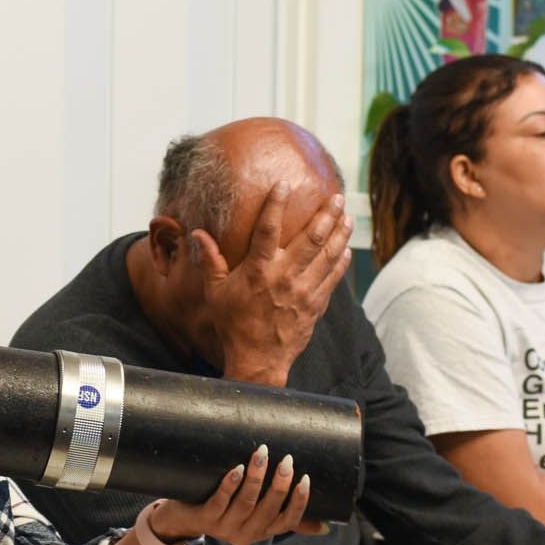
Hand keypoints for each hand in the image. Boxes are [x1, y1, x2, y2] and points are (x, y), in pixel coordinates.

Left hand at [147, 445, 324, 544]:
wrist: (183, 520)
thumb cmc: (226, 510)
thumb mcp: (256, 515)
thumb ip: (285, 517)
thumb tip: (326, 526)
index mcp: (263, 531)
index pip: (288, 521)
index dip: (299, 502)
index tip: (306, 478)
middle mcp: (246, 533)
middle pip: (268, 510)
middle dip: (279, 484)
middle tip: (286, 459)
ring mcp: (225, 527)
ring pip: (245, 503)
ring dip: (256, 478)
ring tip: (262, 453)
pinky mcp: (205, 518)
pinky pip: (219, 501)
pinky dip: (230, 484)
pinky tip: (237, 468)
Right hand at [190, 183, 352, 386]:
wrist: (258, 360)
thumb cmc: (233, 325)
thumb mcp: (215, 292)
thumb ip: (210, 261)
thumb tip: (197, 233)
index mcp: (258, 271)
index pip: (268, 229)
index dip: (275, 205)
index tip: (283, 184)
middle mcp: (285, 277)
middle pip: (312, 238)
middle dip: (326, 214)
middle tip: (336, 196)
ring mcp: (304, 291)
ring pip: (329, 255)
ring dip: (340, 233)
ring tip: (346, 216)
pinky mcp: (316, 305)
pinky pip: (333, 278)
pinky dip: (341, 261)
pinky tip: (346, 248)